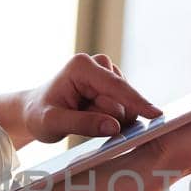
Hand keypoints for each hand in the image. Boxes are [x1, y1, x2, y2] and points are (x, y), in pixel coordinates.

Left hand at [22, 52, 162, 143]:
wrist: (35, 112)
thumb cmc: (39, 115)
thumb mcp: (53, 123)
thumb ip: (83, 124)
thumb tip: (115, 126)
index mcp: (82, 66)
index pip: (115, 87)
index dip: (136, 102)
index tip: (156, 115)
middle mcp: (98, 64)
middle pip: (122, 100)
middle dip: (108, 118)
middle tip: (81, 120)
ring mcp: (107, 73)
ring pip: (125, 106)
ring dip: (109, 119)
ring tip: (83, 118)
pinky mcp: (113, 84)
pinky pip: (124, 108)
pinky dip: (112, 118)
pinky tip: (93, 117)